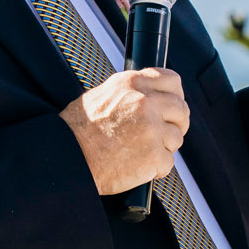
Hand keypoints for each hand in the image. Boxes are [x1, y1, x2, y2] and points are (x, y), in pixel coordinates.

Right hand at [60, 68, 189, 195]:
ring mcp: (152, 129)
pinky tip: (138, 167)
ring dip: (164, 147)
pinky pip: (168, 162)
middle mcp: (145, 103)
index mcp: (133, 84)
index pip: (172, 81)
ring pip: (176, 137)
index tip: (172, 107)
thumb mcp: (102, 95)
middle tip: (162, 135)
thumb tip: (153, 94)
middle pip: (181, 110)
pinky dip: (156, 168)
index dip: (175, 95)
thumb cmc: (79, 131)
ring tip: (141, 152)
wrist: (67, 157)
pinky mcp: (154, 155)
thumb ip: (131, 92)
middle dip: (176, 123)